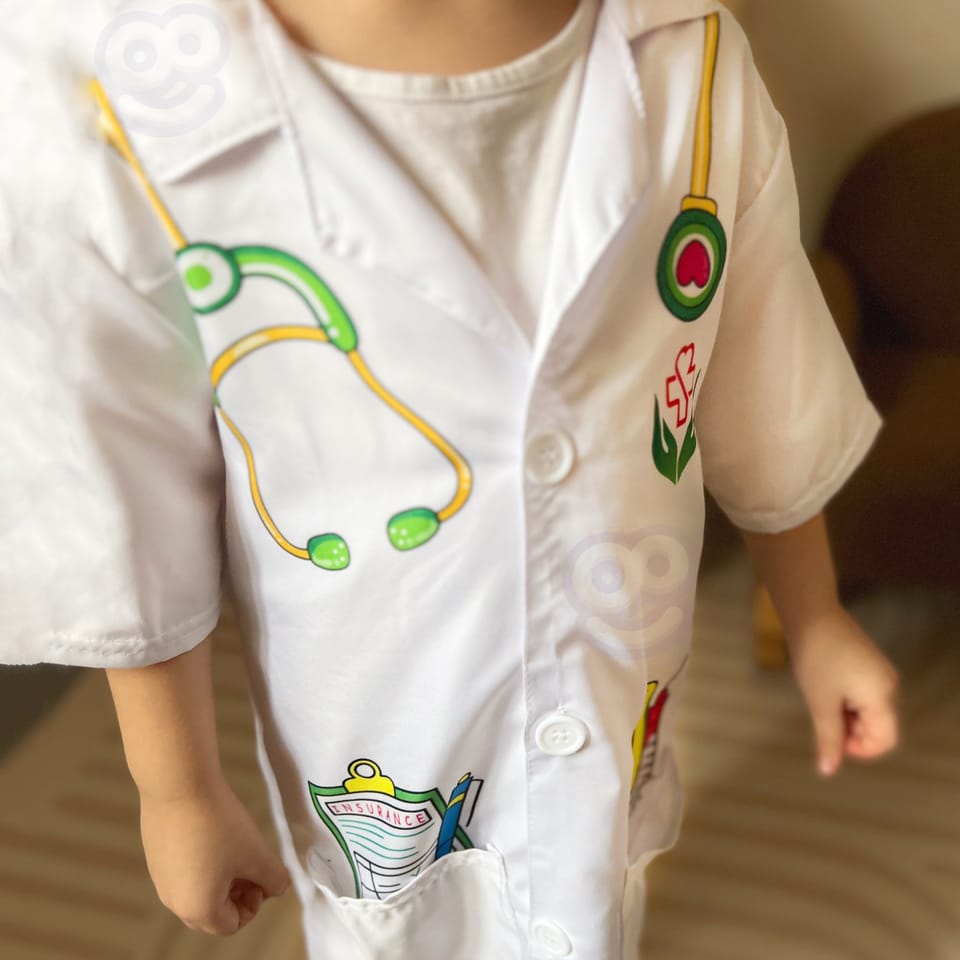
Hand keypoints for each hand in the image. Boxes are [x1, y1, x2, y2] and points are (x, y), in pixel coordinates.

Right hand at [139, 776, 291, 934]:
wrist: (179, 786)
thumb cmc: (219, 825)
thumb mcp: (257, 854)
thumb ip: (274, 879)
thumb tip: (277, 887)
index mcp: (198, 910)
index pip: (232, 924)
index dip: (255, 903)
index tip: (261, 874)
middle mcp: (173, 901)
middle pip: (212, 912)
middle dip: (237, 893)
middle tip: (250, 863)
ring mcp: (160, 878)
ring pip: (197, 890)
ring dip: (220, 877)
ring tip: (233, 845)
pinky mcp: (154, 855)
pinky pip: (183, 870)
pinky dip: (201, 861)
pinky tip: (212, 832)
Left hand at [787, 604, 899, 777]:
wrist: (811, 614)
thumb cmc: (816, 658)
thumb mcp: (820, 702)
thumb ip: (827, 739)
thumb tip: (828, 771)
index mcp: (882, 696)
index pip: (885, 740)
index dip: (859, 749)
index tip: (831, 739)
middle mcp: (888, 685)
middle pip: (877, 726)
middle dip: (850, 731)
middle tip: (820, 715)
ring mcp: (879, 673)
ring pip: (867, 710)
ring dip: (845, 715)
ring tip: (820, 698)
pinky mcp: (867, 664)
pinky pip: (862, 694)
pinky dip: (845, 700)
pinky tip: (824, 687)